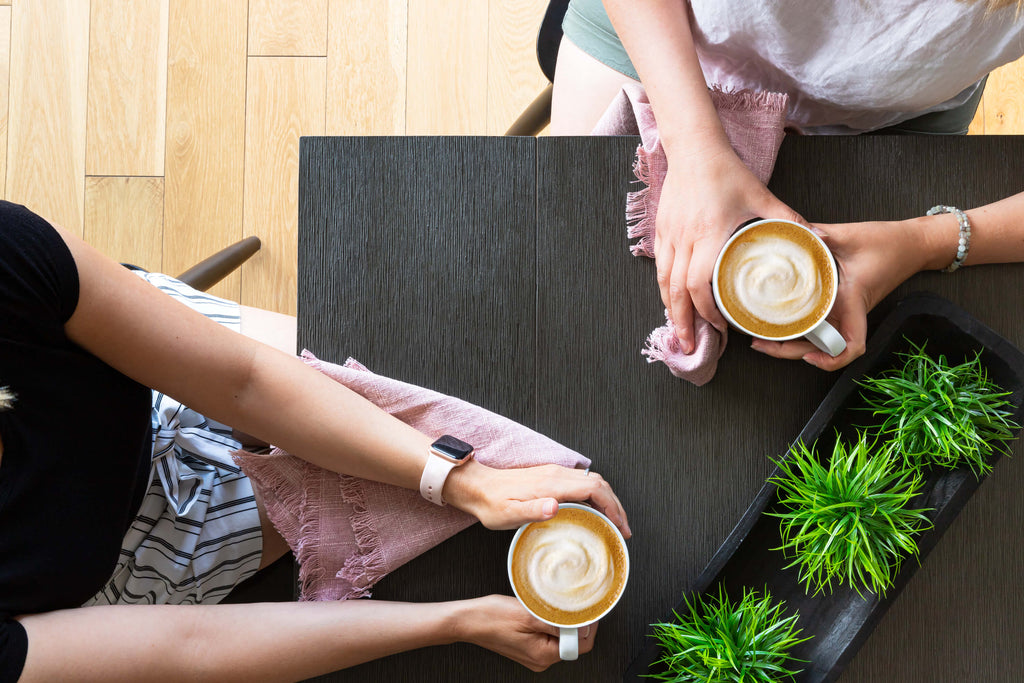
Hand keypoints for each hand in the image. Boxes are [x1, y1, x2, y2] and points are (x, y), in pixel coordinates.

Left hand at [445, 460, 630, 537]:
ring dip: (608, 500)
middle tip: (623, 529)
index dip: (612, 507)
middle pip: (599, 484)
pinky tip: (594, 512)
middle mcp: (557, 474)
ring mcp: (555, 474)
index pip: (594, 489)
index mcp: (552, 484)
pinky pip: (582, 483)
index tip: (619, 526)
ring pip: (592, 482)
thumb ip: (532, 511)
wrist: (477, 487)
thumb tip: (555, 507)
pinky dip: (596, 497)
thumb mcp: (508, 514)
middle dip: (616, 505)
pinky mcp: (550, 477)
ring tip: (614, 523)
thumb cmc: (491, 503)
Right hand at [454, 595, 596, 670]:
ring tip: (543, 608)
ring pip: (559, 639)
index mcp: (543, 655)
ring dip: (557, 622)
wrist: (469, 620)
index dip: (587, 626)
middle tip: (562, 603)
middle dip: (571, 623)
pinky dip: (547, 625)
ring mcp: (534, 656)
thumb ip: (557, 624)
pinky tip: (536, 614)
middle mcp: (540, 661)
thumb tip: (582, 629)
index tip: (586, 610)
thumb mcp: (529, 615)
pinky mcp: (528, 649)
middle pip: (571, 643)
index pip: (580, 646)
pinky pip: (547, 638)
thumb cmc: (493, 617)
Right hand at [655, 146, 801, 352]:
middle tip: (691, 346)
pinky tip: (671, 302)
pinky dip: (664, 290)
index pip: (700, 285)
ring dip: (669, 311)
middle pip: (676, 293)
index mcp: (710, 236)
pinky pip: (659, 269)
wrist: (694, 149)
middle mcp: (685, 240)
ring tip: (678, 331)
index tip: (721, 327)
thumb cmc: (727, 173)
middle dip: (683, 323)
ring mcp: (669, 237)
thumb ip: (788, 220)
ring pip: (663, 283)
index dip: (708, 312)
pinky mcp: (661, 232)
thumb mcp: (762, 196)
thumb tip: (814, 242)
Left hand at [751, 220, 928, 369]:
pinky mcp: (841, 303)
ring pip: (817, 338)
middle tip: (759, 343)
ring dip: (791, 343)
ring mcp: (845, 310)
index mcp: (854, 301)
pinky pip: (818, 322)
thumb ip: (822, 233)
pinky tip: (779, 322)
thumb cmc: (889, 242)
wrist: (913, 243)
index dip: (831, 359)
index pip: (852, 345)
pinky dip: (800, 328)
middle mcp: (849, 312)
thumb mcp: (851, 235)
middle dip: (790, 352)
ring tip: (761, 337)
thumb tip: (797, 231)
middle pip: (822, 348)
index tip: (808, 356)